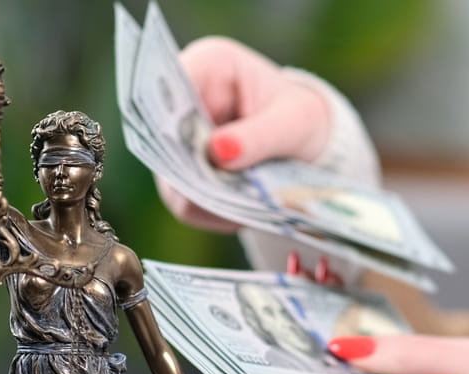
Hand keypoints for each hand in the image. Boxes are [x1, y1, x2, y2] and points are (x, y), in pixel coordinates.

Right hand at [156, 37, 332, 231]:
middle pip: (164, 139)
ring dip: (208, 198)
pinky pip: (187, 203)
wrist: (305, 144)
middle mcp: (183, 102)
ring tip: (244, 207)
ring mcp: (178, 142)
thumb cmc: (300, 118)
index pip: (171, 87)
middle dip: (195, 170)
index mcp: (208, 66)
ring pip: (172, 178)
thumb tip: (219, 152)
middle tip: (228, 193)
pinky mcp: (182, 177)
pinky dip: (215, 213)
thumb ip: (258, 136)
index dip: (174, 120)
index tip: (199, 151)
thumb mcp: (293, 123)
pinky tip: (242, 213)